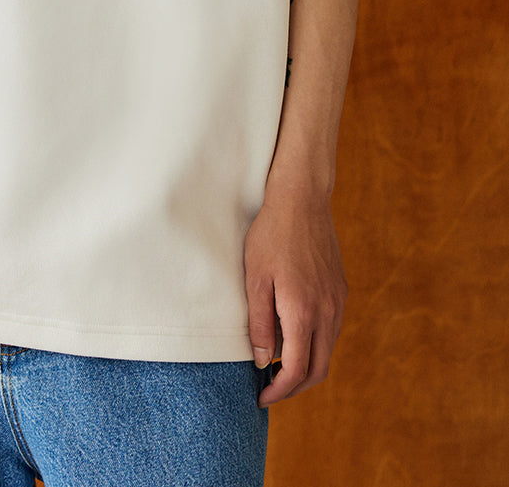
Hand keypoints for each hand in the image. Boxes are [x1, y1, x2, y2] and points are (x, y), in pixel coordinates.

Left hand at [243, 184, 347, 406]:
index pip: (297, 370)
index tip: (262, 396)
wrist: (302, 200)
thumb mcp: (255, 280)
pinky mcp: (341, 290)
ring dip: (306, 365)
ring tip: (277, 364)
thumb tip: (262, 360)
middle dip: (295, 386)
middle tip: (270, 389)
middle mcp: (327, 312)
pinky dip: (315, 343)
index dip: (279, 390)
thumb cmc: (271, 236)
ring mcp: (338, 301)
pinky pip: (331, 329)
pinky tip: (293, 334)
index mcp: (303, 312)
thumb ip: (259, 323)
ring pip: (328, 350)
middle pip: (319, 369)